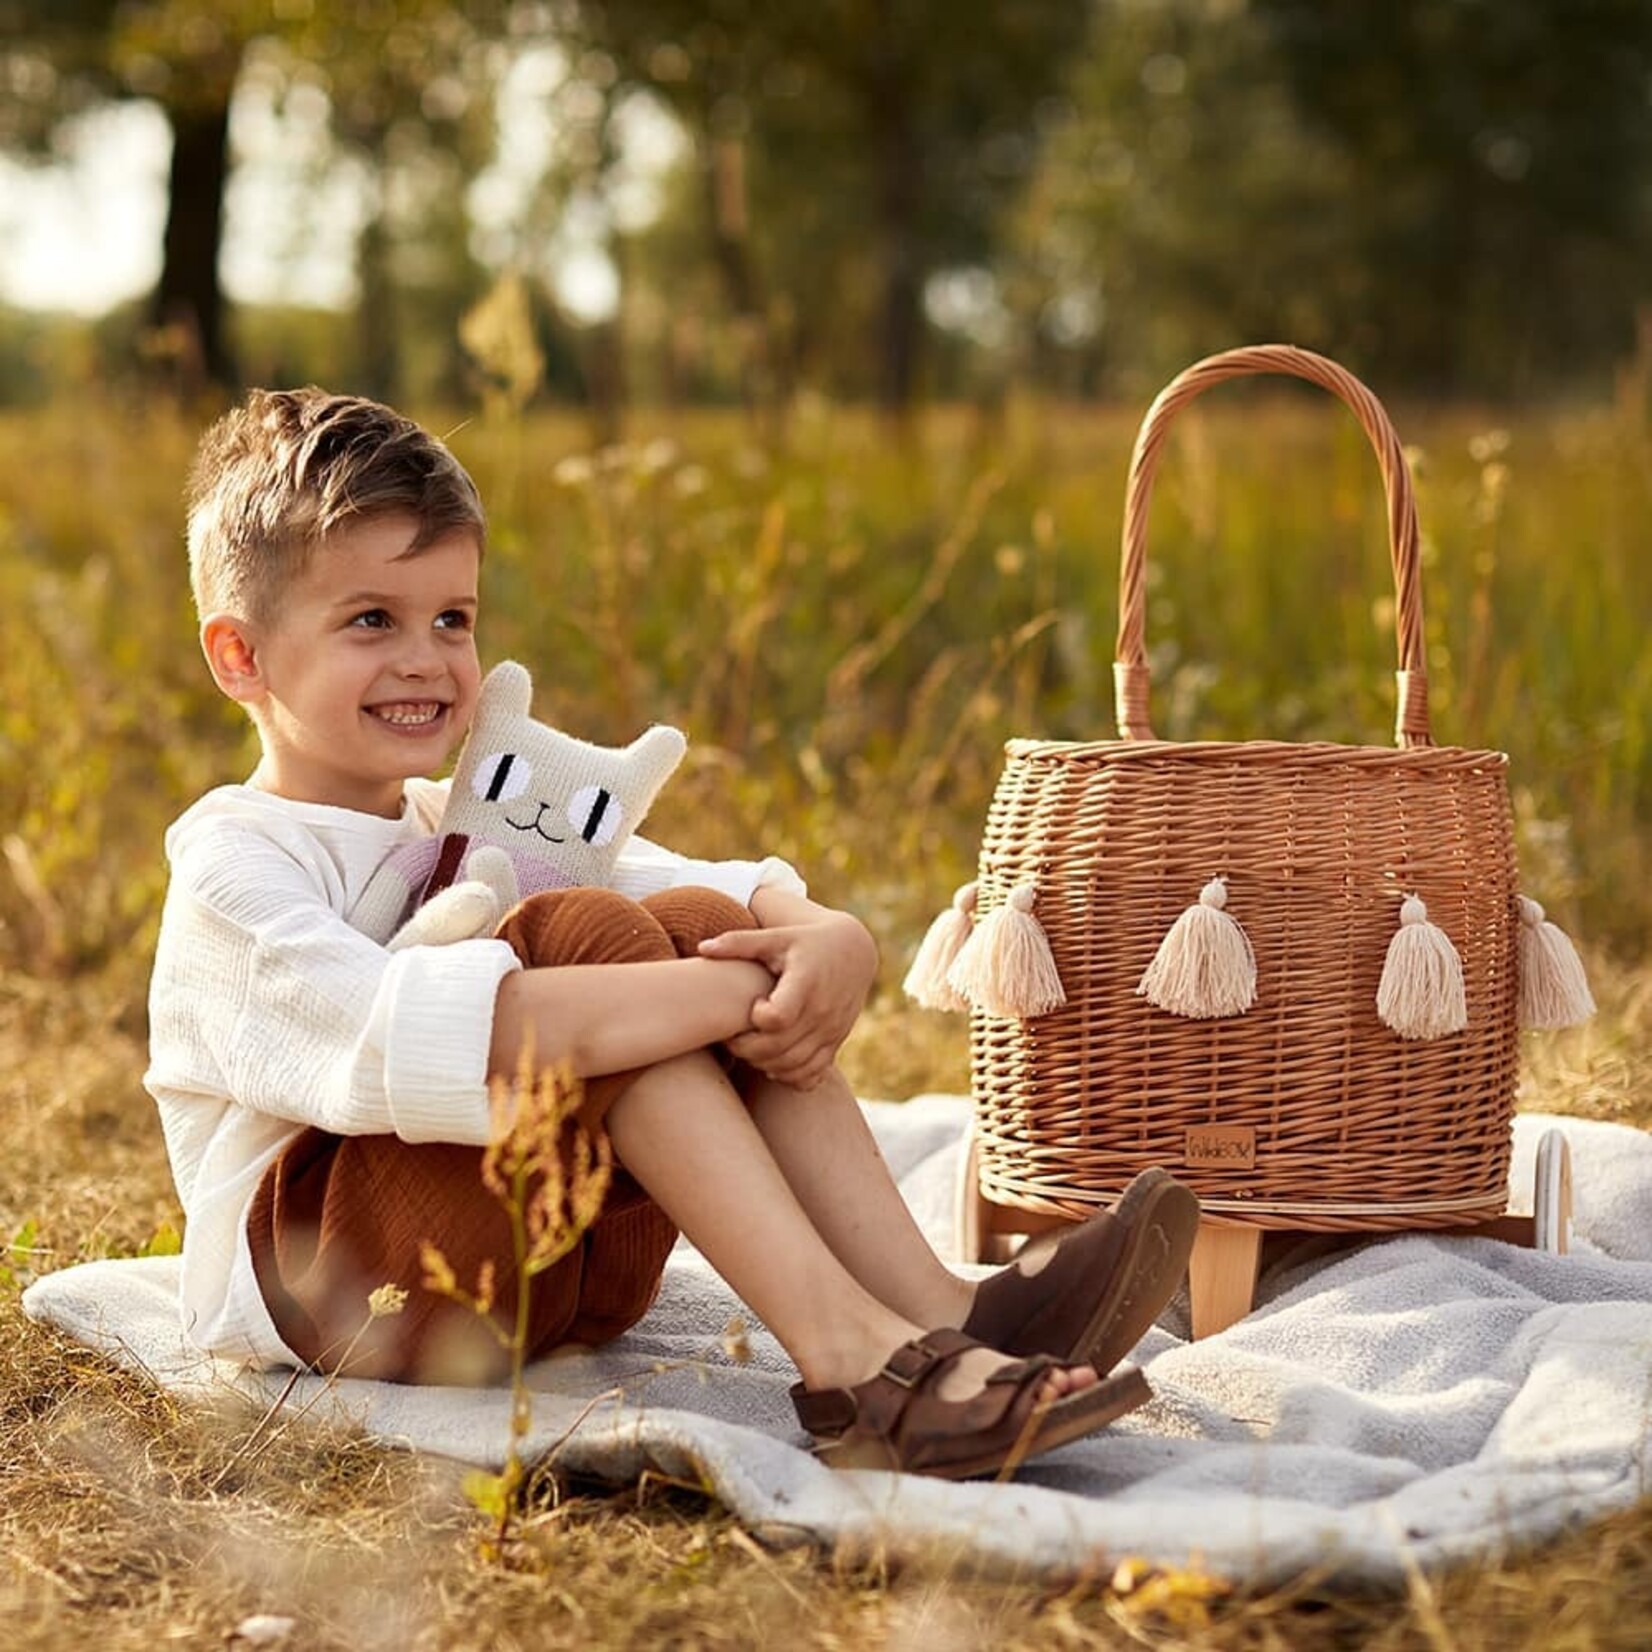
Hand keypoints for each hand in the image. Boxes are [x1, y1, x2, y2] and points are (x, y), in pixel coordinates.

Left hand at [697, 905, 877, 1088]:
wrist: (852, 953)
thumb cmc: (804, 943)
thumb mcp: (775, 937)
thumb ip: (739, 943)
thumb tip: (702, 948)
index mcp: (806, 983)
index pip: (778, 1018)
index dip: (757, 1018)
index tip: (753, 1005)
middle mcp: (822, 1011)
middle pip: (778, 1048)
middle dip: (747, 1048)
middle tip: (734, 1035)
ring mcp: (831, 1031)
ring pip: (792, 1066)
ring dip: (763, 1063)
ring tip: (750, 1046)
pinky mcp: (835, 1044)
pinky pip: (810, 1076)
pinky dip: (788, 1077)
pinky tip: (773, 1060)